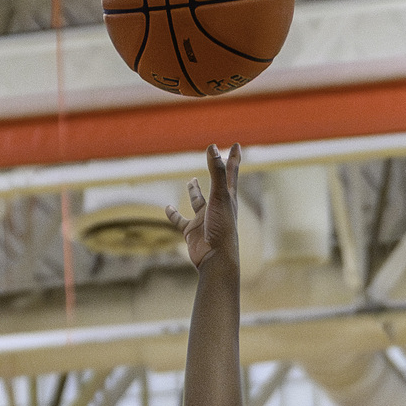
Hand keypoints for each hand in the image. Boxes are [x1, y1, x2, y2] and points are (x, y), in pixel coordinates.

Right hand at [167, 143, 240, 270]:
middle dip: (217, 172)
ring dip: (194, 192)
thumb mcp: (219, 196)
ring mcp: (204, 220)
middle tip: (216, 159)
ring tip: (192, 181)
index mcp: (228, 198)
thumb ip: (216, 171)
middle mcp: (217, 208)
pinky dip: (173, 215)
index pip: (231, 173)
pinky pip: (180, 221)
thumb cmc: (222, 228)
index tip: (238, 146)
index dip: (234, 159)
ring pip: (198, 201)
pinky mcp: (192, 232)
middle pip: (218, 184)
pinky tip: (167, 208)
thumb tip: (212, 147)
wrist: (216, 259)